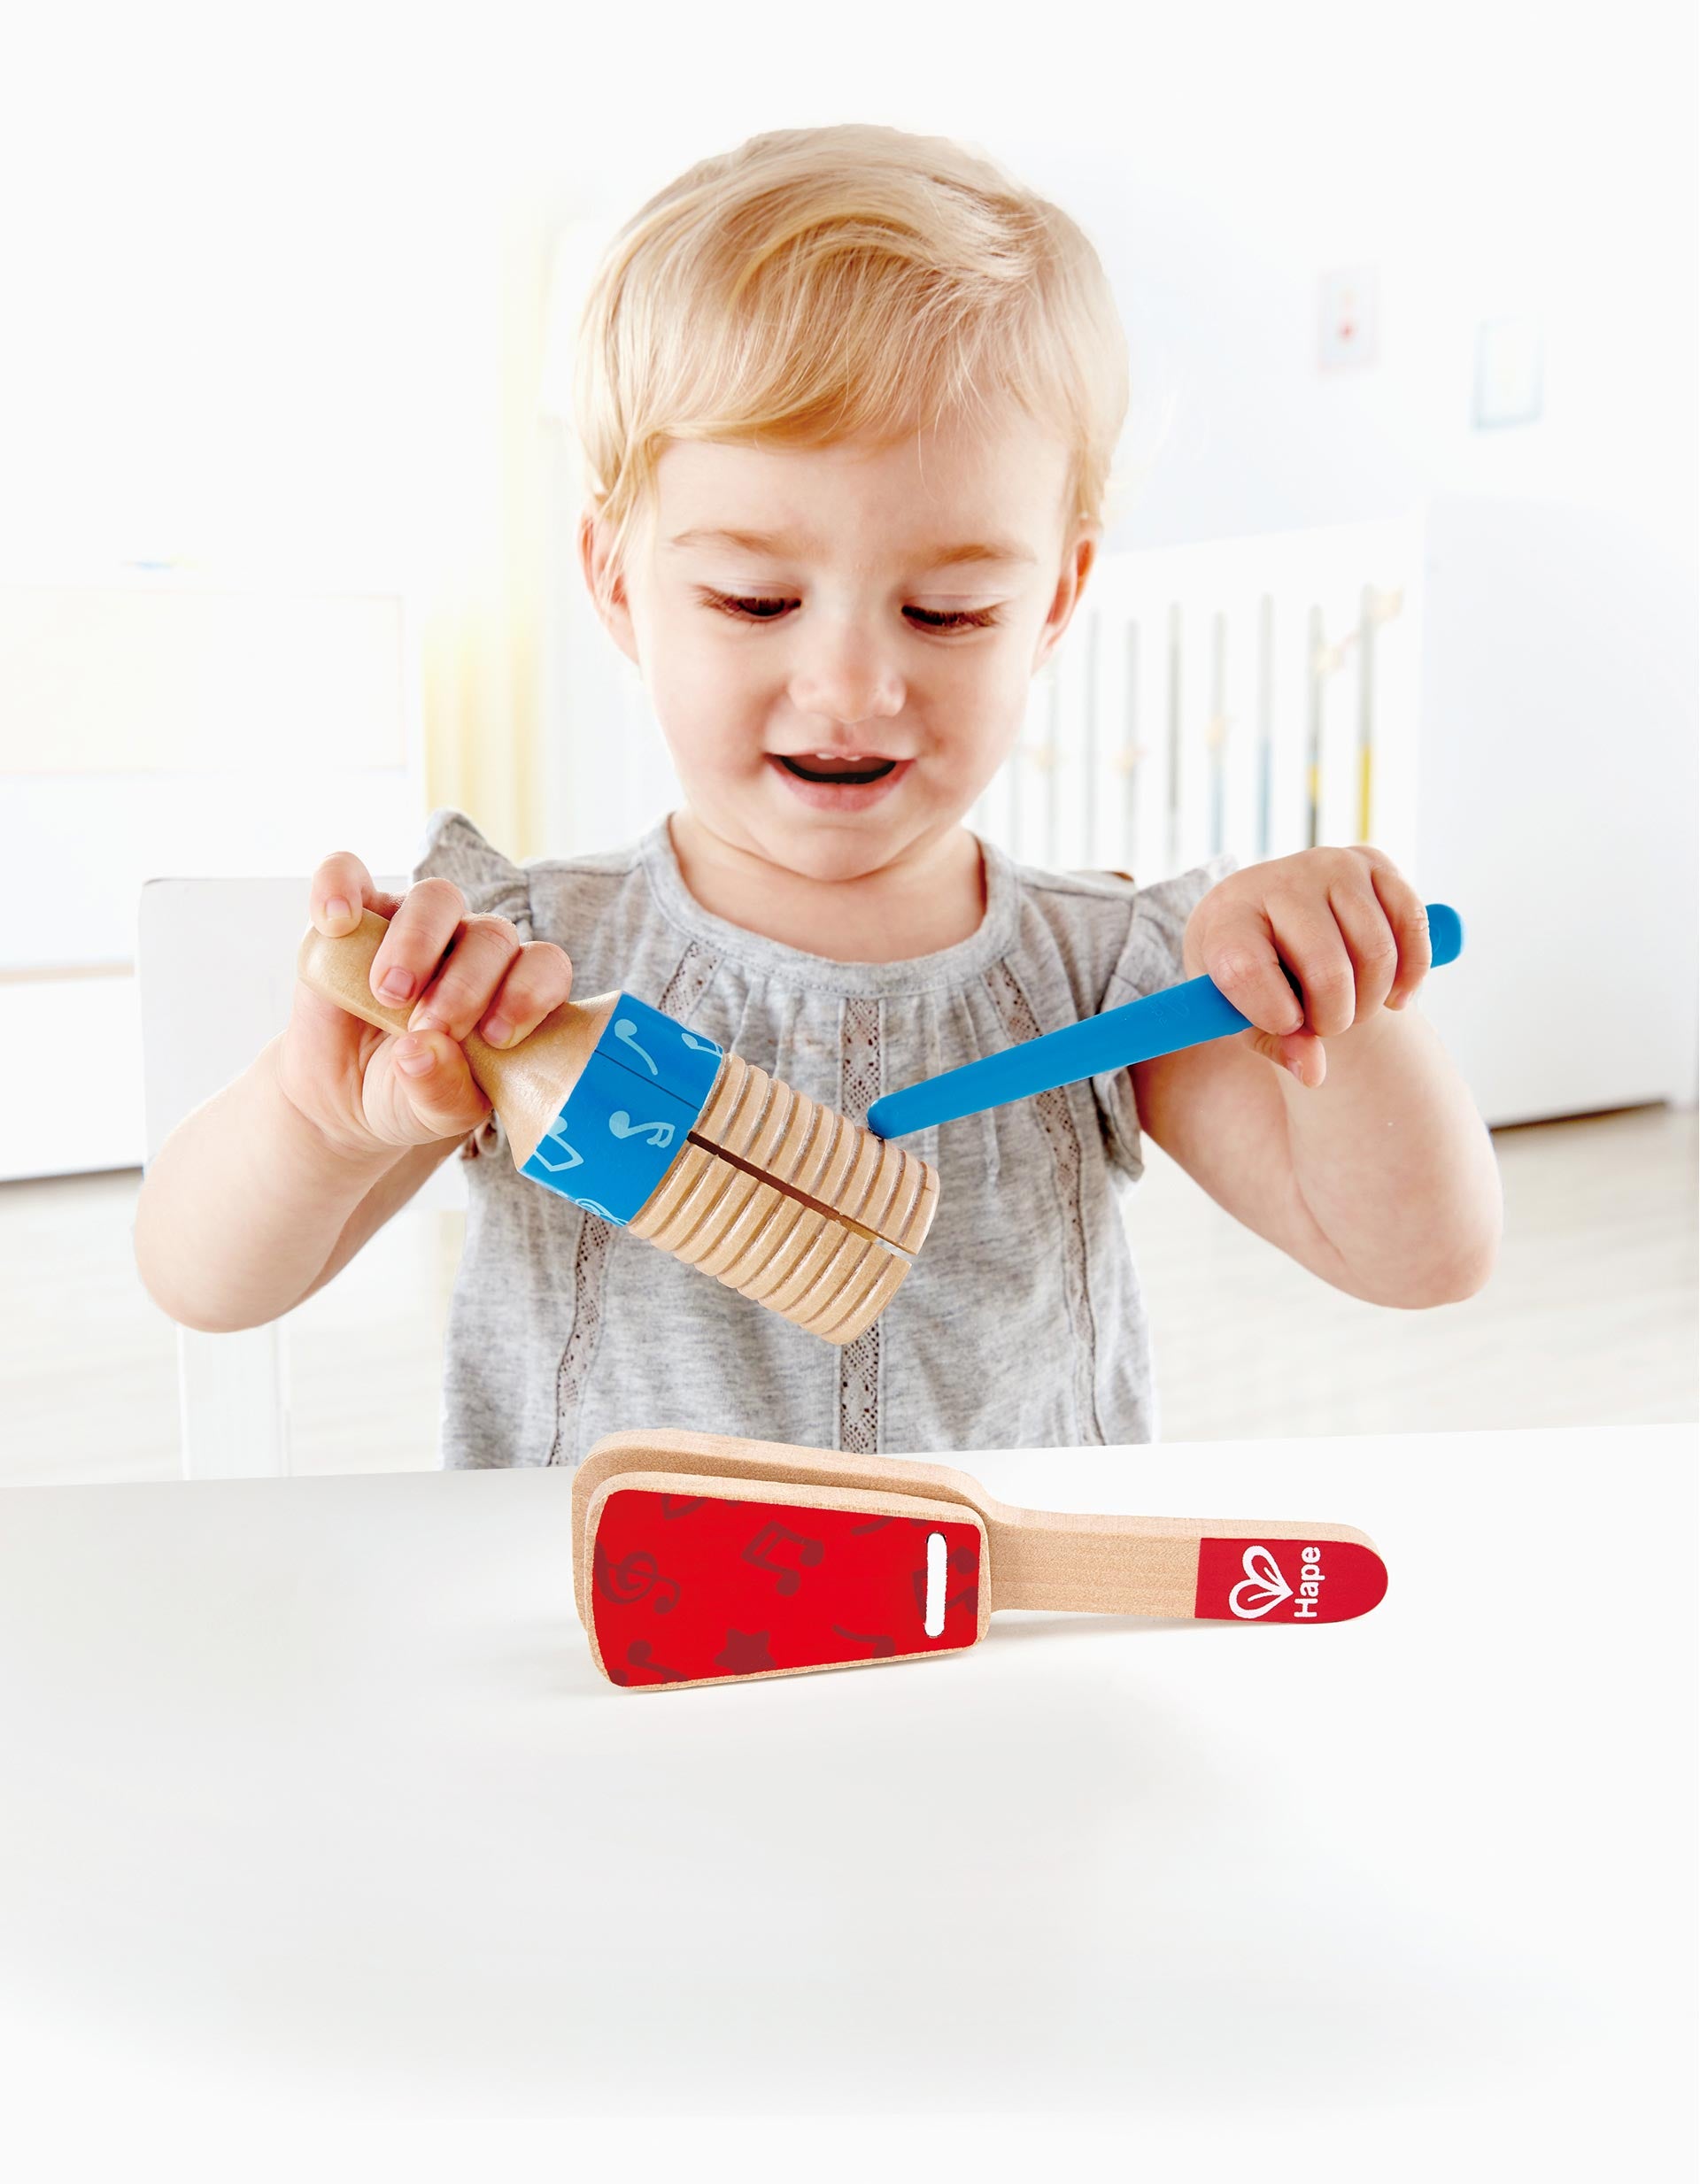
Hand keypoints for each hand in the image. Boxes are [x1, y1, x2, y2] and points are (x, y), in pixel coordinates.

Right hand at [276, 851, 575, 1159]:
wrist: (341, 1096)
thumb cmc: (409, 1096)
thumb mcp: (433, 1114)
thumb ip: (442, 1090)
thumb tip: (422, 1048)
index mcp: (509, 990)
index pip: (544, 967)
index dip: (528, 993)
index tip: (495, 1037)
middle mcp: (469, 947)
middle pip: (491, 934)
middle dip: (466, 984)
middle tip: (431, 1026)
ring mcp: (412, 924)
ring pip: (435, 898)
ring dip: (417, 944)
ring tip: (389, 996)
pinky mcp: (354, 913)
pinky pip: (348, 872)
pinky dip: (339, 885)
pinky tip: (336, 921)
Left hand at [1180, 846, 1432, 1088]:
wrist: (1270, 920)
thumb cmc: (1250, 977)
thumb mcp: (1244, 1016)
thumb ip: (1274, 1045)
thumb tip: (1313, 1070)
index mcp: (1226, 919)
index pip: (1246, 969)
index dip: (1274, 1013)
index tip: (1286, 1024)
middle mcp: (1278, 880)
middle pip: (1327, 969)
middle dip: (1335, 1018)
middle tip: (1327, 1025)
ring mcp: (1328, 866)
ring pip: (1376, 953)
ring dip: (1373, 1000)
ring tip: (1353, 1008)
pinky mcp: (1372, 862)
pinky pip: (1413, 924)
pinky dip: (1412, 974)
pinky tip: (1395, 997)